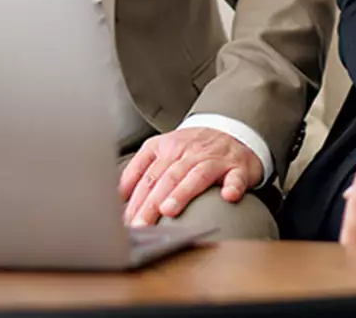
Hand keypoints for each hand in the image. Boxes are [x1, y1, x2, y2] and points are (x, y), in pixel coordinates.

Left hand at [119, 128, 262, 225]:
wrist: (233, 129)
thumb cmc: (194, 147)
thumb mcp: (163, 148)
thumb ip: (139, 168)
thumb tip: (117, 195)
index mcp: (169, 147)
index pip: (148, 176)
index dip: (135, 200)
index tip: (125, 222)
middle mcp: (190, 152)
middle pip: (168, 177)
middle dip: (151, 203)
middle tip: (140, 224)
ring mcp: (215, 159)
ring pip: (196, 175)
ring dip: (182, 192)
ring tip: (168, 209)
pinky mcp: (238, 167)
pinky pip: (236, 177)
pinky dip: (233, 186)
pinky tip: (228, 196)